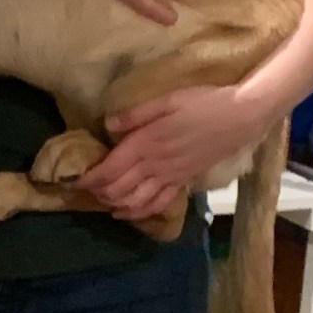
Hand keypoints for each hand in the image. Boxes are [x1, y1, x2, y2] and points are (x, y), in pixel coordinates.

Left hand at [76, 85, 260, 219]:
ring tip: (101, 202)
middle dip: (98, 193)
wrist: (239, 119)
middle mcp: (155, 165)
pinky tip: (128, 213)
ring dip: (115, 204)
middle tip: (82, 191)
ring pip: (136, 201)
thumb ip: (136, 114)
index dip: (90, 178)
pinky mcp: (184, 182)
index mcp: (147, 143)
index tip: (73, 180)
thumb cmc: (202, 103)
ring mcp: (171, 177)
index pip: (111, 169)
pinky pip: (158, 204)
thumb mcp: (167, 100)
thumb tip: (108, 124)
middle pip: (119, 188)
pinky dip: (139, 212)